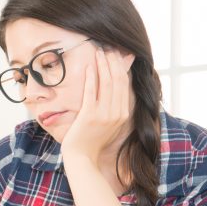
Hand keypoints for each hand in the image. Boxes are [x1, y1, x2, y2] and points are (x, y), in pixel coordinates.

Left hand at [61, 45, 134, 164]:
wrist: (82, 158)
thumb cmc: (92, 140)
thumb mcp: (108, 122)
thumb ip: (113, 106)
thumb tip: (114, 89)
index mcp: (123, 113)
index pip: (124, 84)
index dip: (120, 67)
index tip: (116, 54)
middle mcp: (117, 113)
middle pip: (117, 81)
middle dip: (113, 62)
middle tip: (108, 47)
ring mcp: (104, 114)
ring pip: (106, 83)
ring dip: (103, 66)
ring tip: (98, 52)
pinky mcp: (90, 116)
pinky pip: (91, 92)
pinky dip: (91, 78)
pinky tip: (88, 67)